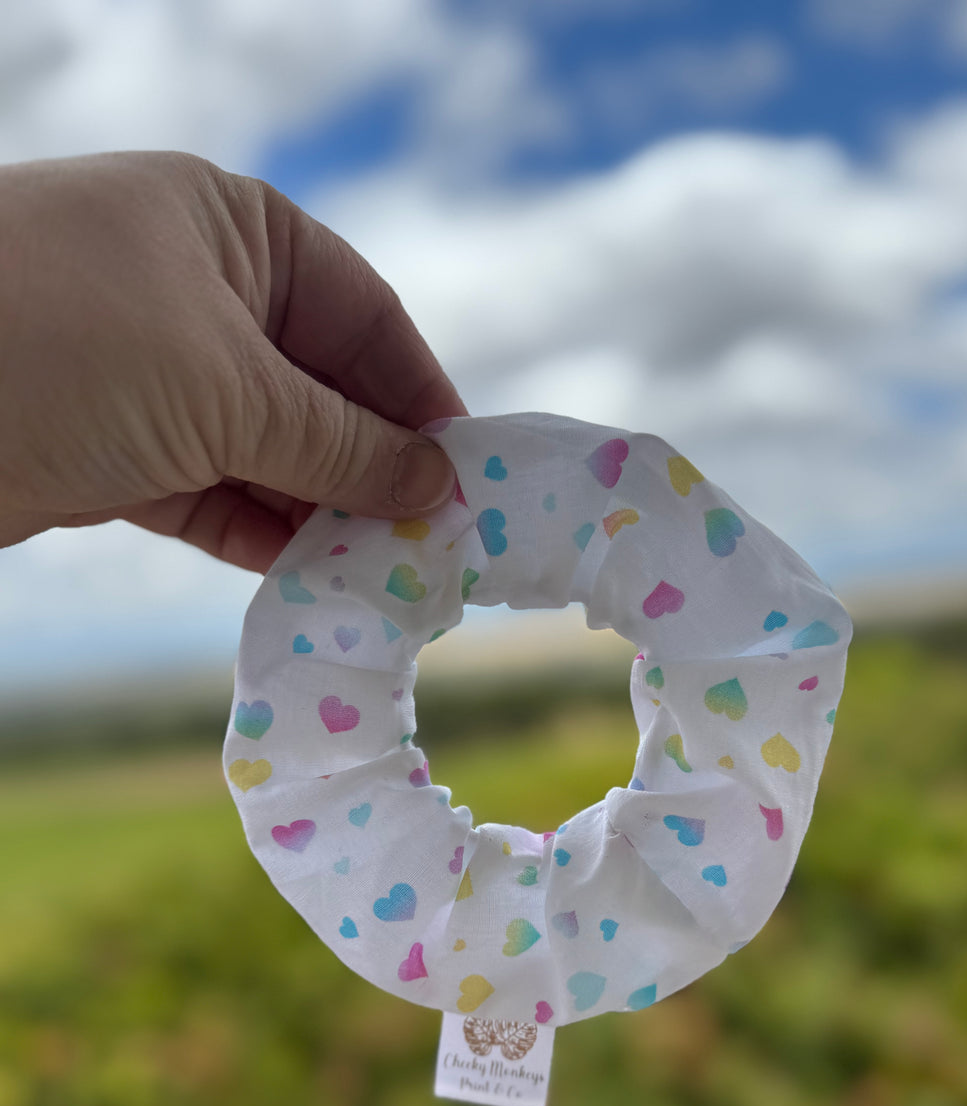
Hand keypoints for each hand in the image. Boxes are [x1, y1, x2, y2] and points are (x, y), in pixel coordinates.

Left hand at [0, 151, 463, 570]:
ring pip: (272, 454)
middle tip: (435, 541)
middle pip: (321, 391)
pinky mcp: (119, 453)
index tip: (466, 471)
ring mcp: (156, 377)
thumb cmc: (66, 339)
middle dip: (375, 466)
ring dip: (325, 514)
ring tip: (386, 573)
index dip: (419, 393)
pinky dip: (264, 537)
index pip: (363, 315)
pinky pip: (218, 496)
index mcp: (233, 233)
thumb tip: (437, 483)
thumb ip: (342, 441)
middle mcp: (199, 297)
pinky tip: (315, 576)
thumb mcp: (229, 386)